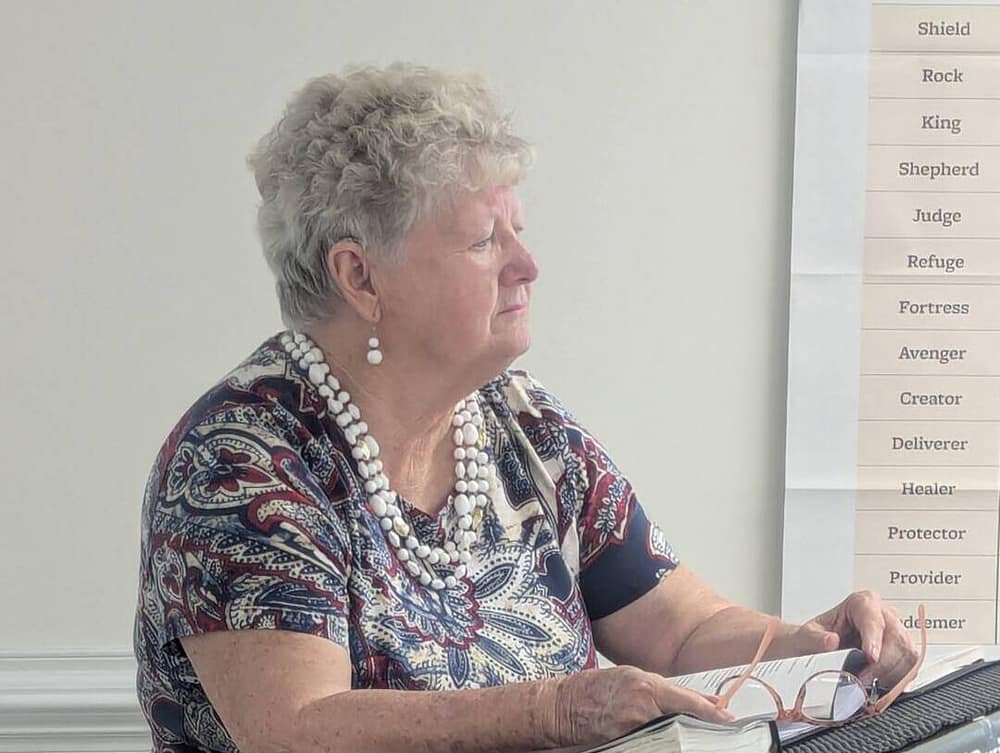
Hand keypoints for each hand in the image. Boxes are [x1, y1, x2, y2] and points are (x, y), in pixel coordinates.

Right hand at [551, 666, 734, 747]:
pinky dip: (658, 741)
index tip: (726, 716)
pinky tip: (661, 739)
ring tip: (686, 733)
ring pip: (669, 734)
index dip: (708, 709)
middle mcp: (641, 706)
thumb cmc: (594, 688)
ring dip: (679, 733)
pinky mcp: (623, 743)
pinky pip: (650, 743)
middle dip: (697, 723)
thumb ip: (660, 689)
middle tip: (713, 727)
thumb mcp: (629, 677)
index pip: (685, 699)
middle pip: (681, 720)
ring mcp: (632, 727)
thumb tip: (693, 699)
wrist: (562, 705)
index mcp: (644, 685)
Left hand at [789, 590, 919, 687]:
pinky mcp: (901, 651)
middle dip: (883, 663)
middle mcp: (884, 614)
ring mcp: (896, 632)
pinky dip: (896, 679)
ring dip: (891, 674)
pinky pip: (910, 667)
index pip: (874, 620)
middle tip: (864, 679)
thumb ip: (816, 638)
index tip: (870, 657)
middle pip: (897, 639)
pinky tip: (878, 683)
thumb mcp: (807, 636)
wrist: (817, 647)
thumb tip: (831, 641)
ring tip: (868, 682)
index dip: (874, 640)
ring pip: (908, 654)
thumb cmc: (816, 638)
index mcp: (862, 602)